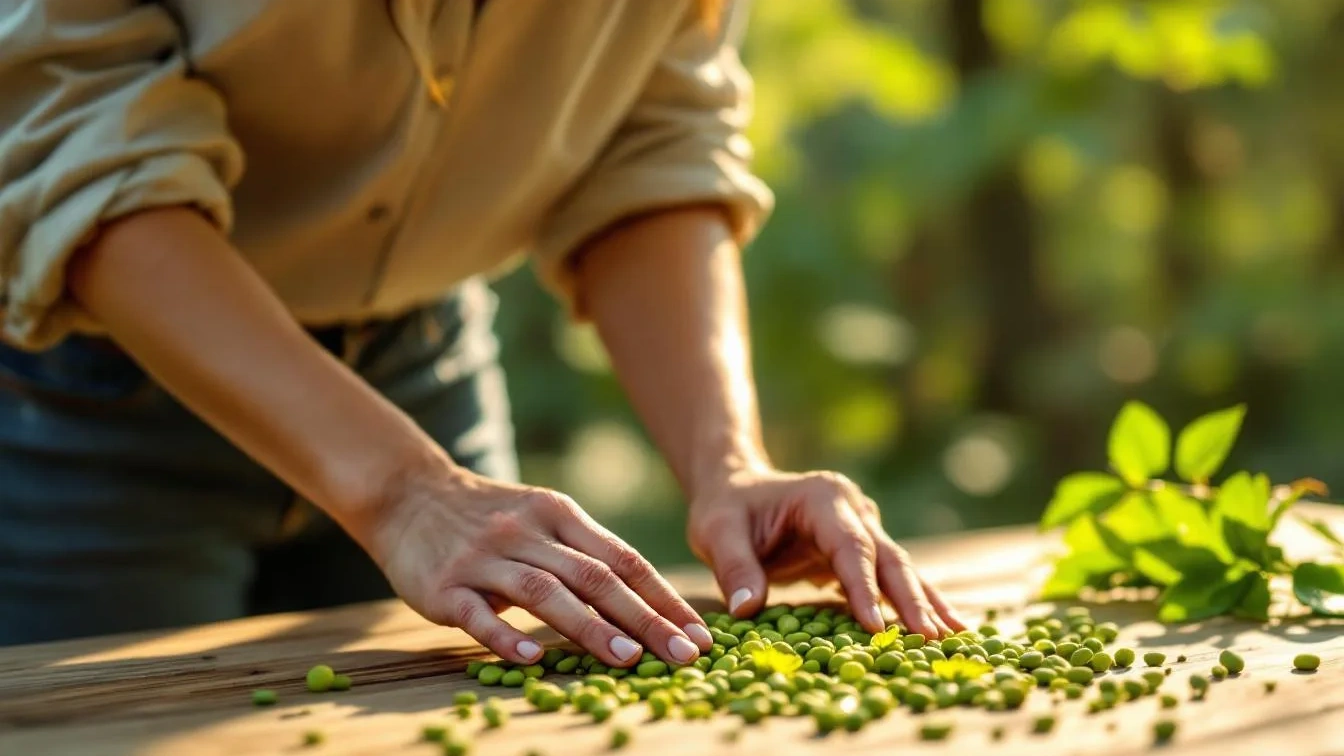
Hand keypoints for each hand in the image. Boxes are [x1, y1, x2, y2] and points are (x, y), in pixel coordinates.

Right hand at [356, 456, 712, 666]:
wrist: (410, 495)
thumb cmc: (490, 518)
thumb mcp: (543, 517)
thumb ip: (586, 553)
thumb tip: (648, 602)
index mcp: (560, 514)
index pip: (624, 559)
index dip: (663, 598)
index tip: (698, 634)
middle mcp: (528, 532)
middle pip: (595, 577)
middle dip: (645, 619)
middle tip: (681, 654)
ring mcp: (485, 558)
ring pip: (545, 592)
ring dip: (589, 627)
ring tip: (627, 658)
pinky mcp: (445, 585)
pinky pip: (478, 613)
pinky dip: (505, 635)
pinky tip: (530, 658)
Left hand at [686, 467, 966, 637]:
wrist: (736, 488)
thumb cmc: (726, 509)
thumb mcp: (717, 532)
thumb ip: (735, 568)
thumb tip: (746, 610)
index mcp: (824, 497)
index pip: (850, 546)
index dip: (863, 587)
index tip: (875, 626)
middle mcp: (854, 508)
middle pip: (889, 557)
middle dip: (910, 599)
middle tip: (930, 638)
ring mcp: (865, 526)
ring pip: (900, 568)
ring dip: (924, 602)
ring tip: (955, 635)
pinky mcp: (865, 548)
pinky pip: (892, 578)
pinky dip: (916, 601)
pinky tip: (944, 626)